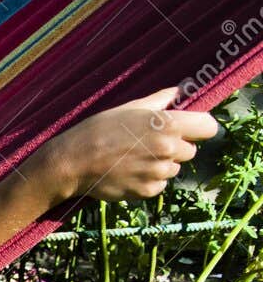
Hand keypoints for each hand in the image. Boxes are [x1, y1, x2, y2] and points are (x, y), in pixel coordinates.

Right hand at [31, 88, 218, 202]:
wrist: (73, 162)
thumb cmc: (98, 130)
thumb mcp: (129, 108)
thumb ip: (160, 100)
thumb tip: (179, 90)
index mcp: (168, 124)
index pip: (208, 127)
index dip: (199, 128)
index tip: (189, 129)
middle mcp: (168, 150)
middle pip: (190, 151)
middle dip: (176, 148)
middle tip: (149, 145)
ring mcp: (158, 173)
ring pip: (173, 169)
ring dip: (161, 166)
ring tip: (134, 160)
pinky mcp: (146, 191)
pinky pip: (158, 186)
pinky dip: (148, 181)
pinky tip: (129, 173)